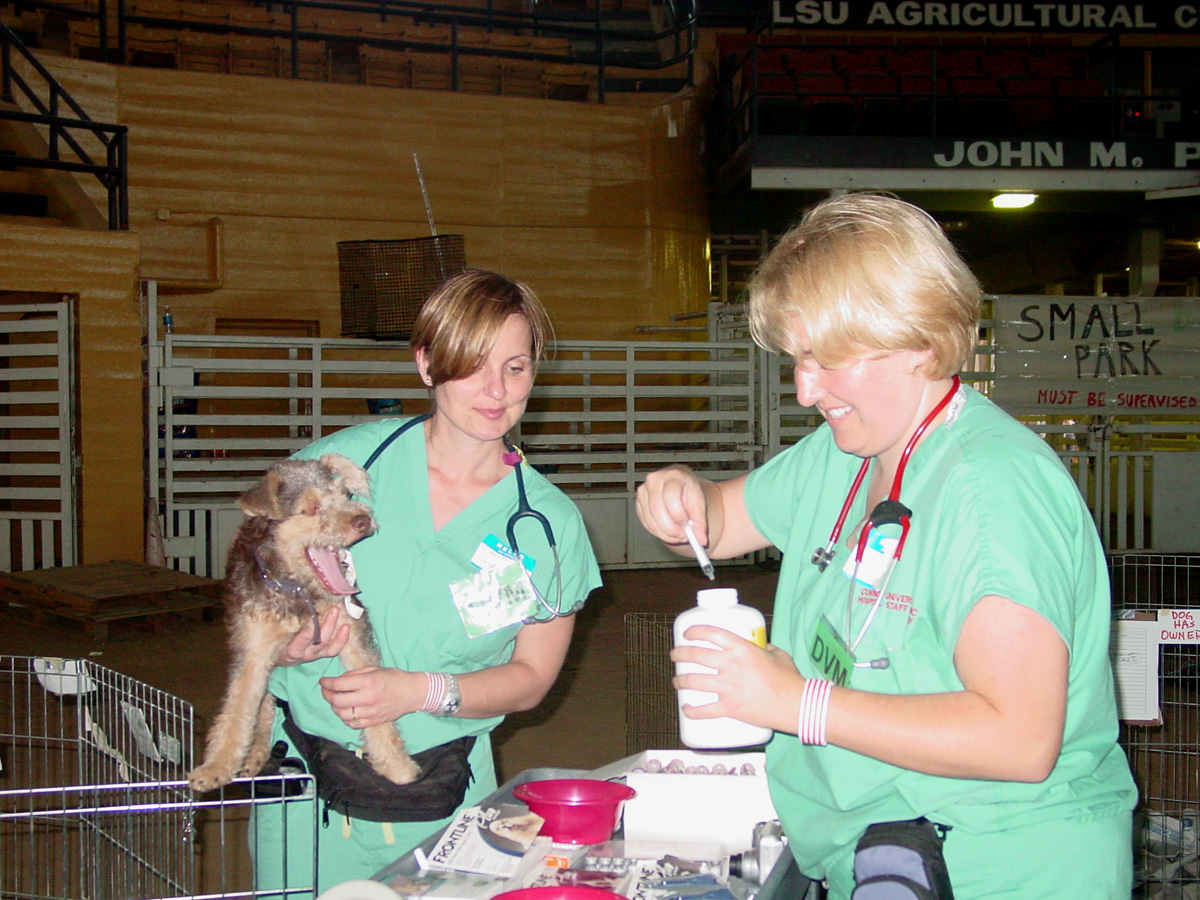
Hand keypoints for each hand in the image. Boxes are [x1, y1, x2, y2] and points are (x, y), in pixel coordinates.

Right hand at [278, 607, 349, 665]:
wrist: (280, 657)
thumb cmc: (278, 641)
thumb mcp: (278, 633)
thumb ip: (285, 621)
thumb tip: (291, 600)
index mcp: (292, 650)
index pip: (304, 638)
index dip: (311, 626)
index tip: (315, 611)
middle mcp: (305, 654)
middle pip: (319, 641)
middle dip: (328, 624)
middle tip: (334, 609)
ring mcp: (315, 655)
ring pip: (329, 646)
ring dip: (337, 631)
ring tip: (341, 616)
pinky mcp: (322, 655)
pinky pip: (334, 650)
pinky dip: (342, 640)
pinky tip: (346, 627)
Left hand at [319, 666, 425, 729]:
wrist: (412, 692)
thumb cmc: (394, 678)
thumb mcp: (375, 669)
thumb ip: (355, 674)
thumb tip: (337, 680)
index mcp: (368, 682)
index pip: (338, 685)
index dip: (326, 683)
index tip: (323, 681)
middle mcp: (368, 698)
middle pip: (337, 701)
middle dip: (327, 695)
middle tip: (326, 691)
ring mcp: (370, 712)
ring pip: (342, 714)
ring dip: (334, 708)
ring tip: (335, 701)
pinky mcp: (373, 721)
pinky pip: (352, 724)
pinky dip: (345, 718)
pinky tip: (346, 711)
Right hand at [636, 465, 709, 546]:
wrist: (680, 488)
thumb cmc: (689, 492)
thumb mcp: (700, 503)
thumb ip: (700, 521)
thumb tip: (701, 540)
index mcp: (674, 475)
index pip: (671, 496)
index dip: (678, 514)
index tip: (687, 526)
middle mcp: (655, 479)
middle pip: (658, 509)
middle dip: (671, 528)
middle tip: (683, 536)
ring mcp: (644, 490)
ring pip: (650, 519)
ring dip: (665, 533)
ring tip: (678, 535)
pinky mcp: (638, 502)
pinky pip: (645, 523)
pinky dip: (657, 532)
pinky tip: (668, 532)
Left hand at [670, 624, 802, 733]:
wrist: (796, 704)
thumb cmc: (789, 679)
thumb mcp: (778, 654)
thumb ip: (766, 648)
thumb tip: (760, 645)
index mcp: (742, 649)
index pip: (712, 633)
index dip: (695, 631)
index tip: (687, 634)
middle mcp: (731, 665)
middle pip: (696, 655)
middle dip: (680, 654)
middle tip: (675, 656)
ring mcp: (729, 687)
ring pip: (694, 681)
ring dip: (680, 681)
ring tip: (677, 681)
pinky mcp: (730, 708)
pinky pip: (704, 710)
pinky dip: (692, 711)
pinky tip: (686, 709)